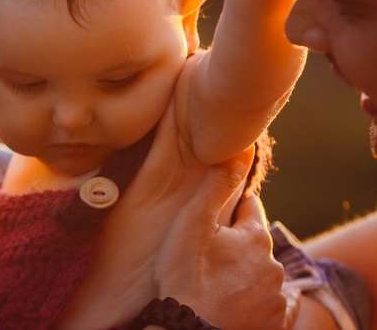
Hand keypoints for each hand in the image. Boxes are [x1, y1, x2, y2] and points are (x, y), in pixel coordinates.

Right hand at [154, 148, 288, 329]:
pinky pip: (271, 304)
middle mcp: (273, 264)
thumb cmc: (186, 276)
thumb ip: (217, 186)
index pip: (249, 207)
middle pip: (254, 242)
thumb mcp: (193, 224)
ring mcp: (275, 296)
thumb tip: (243, 149)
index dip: (229, 208)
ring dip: (244, 271)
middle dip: (235, 242)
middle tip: (206, 252)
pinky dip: (257, 299)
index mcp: (255, 236)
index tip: (211, 217)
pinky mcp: (274, 322)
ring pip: (261, 272)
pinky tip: (236, 299)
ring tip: (215, 279)